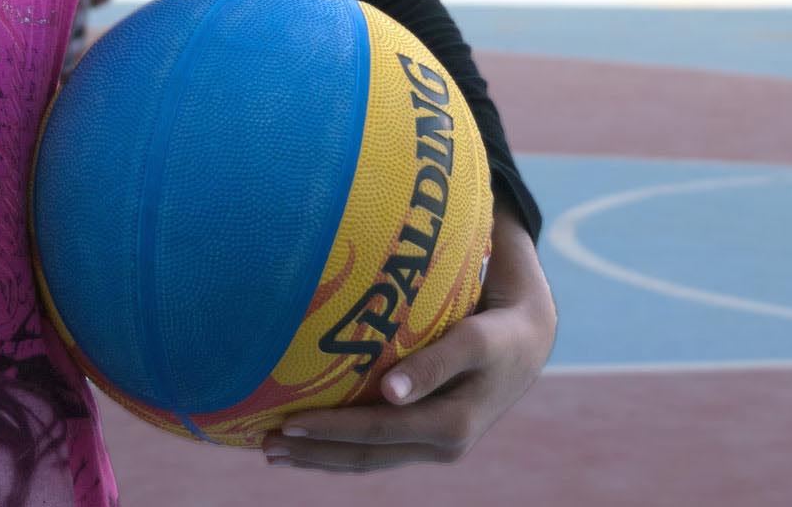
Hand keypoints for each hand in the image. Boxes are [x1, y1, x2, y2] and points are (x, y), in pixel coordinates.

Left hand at [260, 205, 555, 472]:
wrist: (527, 343)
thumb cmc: (498, 332)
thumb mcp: (476, 340)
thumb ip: (436, 363)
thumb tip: (391, 393)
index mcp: (451, 428)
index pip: (378, 433)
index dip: (331, 431)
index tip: (288, 421)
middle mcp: (441, 447)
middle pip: (365, 457)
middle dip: (314, 453)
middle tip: (264, 444)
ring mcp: (432, 447)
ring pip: (367, 460)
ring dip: (320, 458)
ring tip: (274, 450)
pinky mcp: (425, 437)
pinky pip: (376, 450)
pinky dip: (339, 448)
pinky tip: (309, 440)